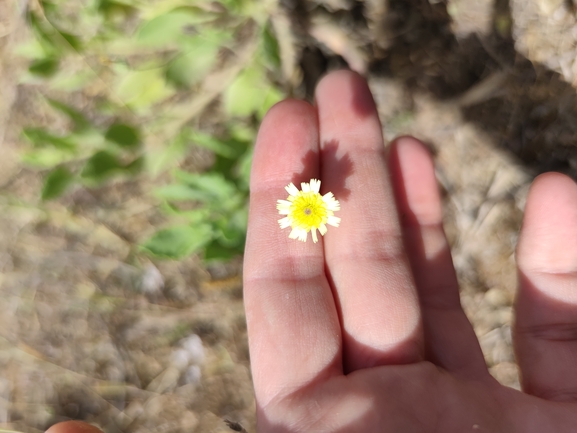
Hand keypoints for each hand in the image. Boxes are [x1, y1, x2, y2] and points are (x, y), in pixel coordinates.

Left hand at [243, 69, 576, 431]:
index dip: (281, 201)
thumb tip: (91, 419)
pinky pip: (557, 332)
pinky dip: (560, 263)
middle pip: (362, 273)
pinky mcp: (558, 424)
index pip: (285, 294)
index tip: (289, 120)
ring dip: (423, 210)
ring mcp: (477, 418)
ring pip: (438, 294)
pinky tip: (552, 193)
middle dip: (351, 173)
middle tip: (340, 89)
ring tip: (407, 138)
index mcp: (329, 421)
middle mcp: (396, 409)